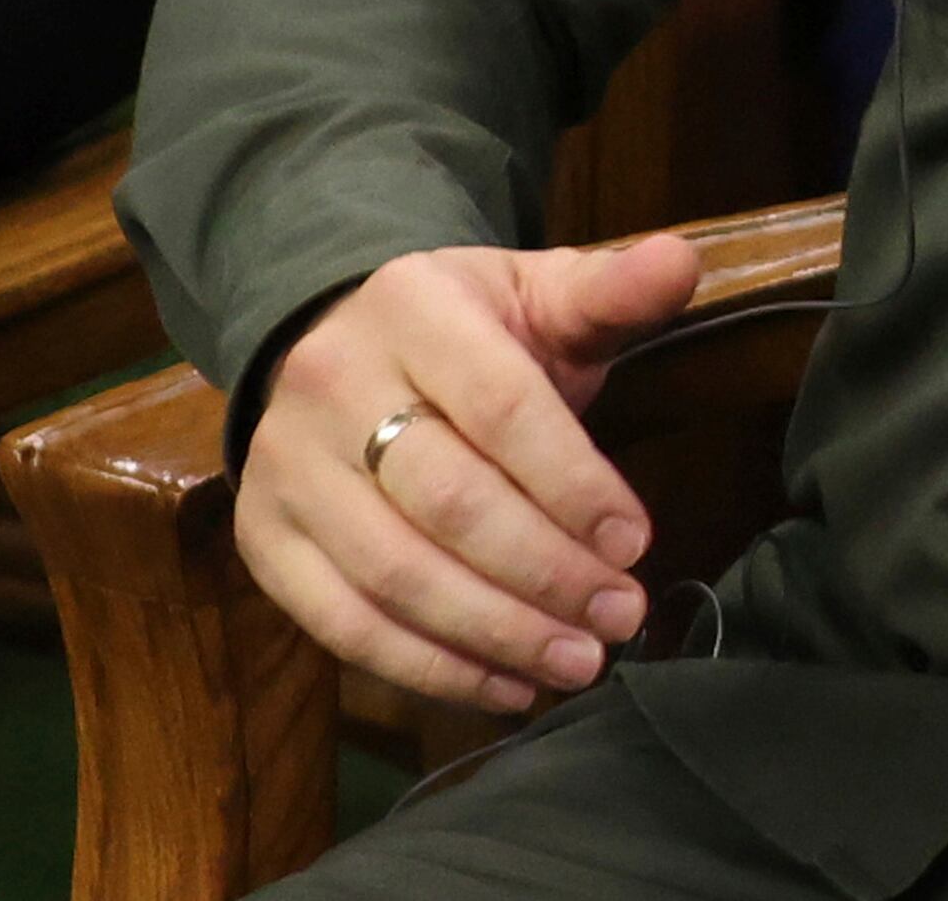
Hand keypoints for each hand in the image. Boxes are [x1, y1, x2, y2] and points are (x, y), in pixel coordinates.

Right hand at [233, 235, 695, 712]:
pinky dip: (425, 666)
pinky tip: (502, 685)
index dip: (573, 485)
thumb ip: (612, 289)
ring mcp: (282, 468)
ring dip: (493, 633)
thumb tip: (684, 261)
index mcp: (412, 308)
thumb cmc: (472, 329)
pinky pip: (340, 623)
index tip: (636, 545)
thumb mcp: (539, 290)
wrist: (339, 339)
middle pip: (447, 503)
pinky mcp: (263, 539)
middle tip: (619, 619)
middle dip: (544, 573)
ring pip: (391, 574)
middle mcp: (330, 385)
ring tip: (576, 663)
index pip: (502, 409)